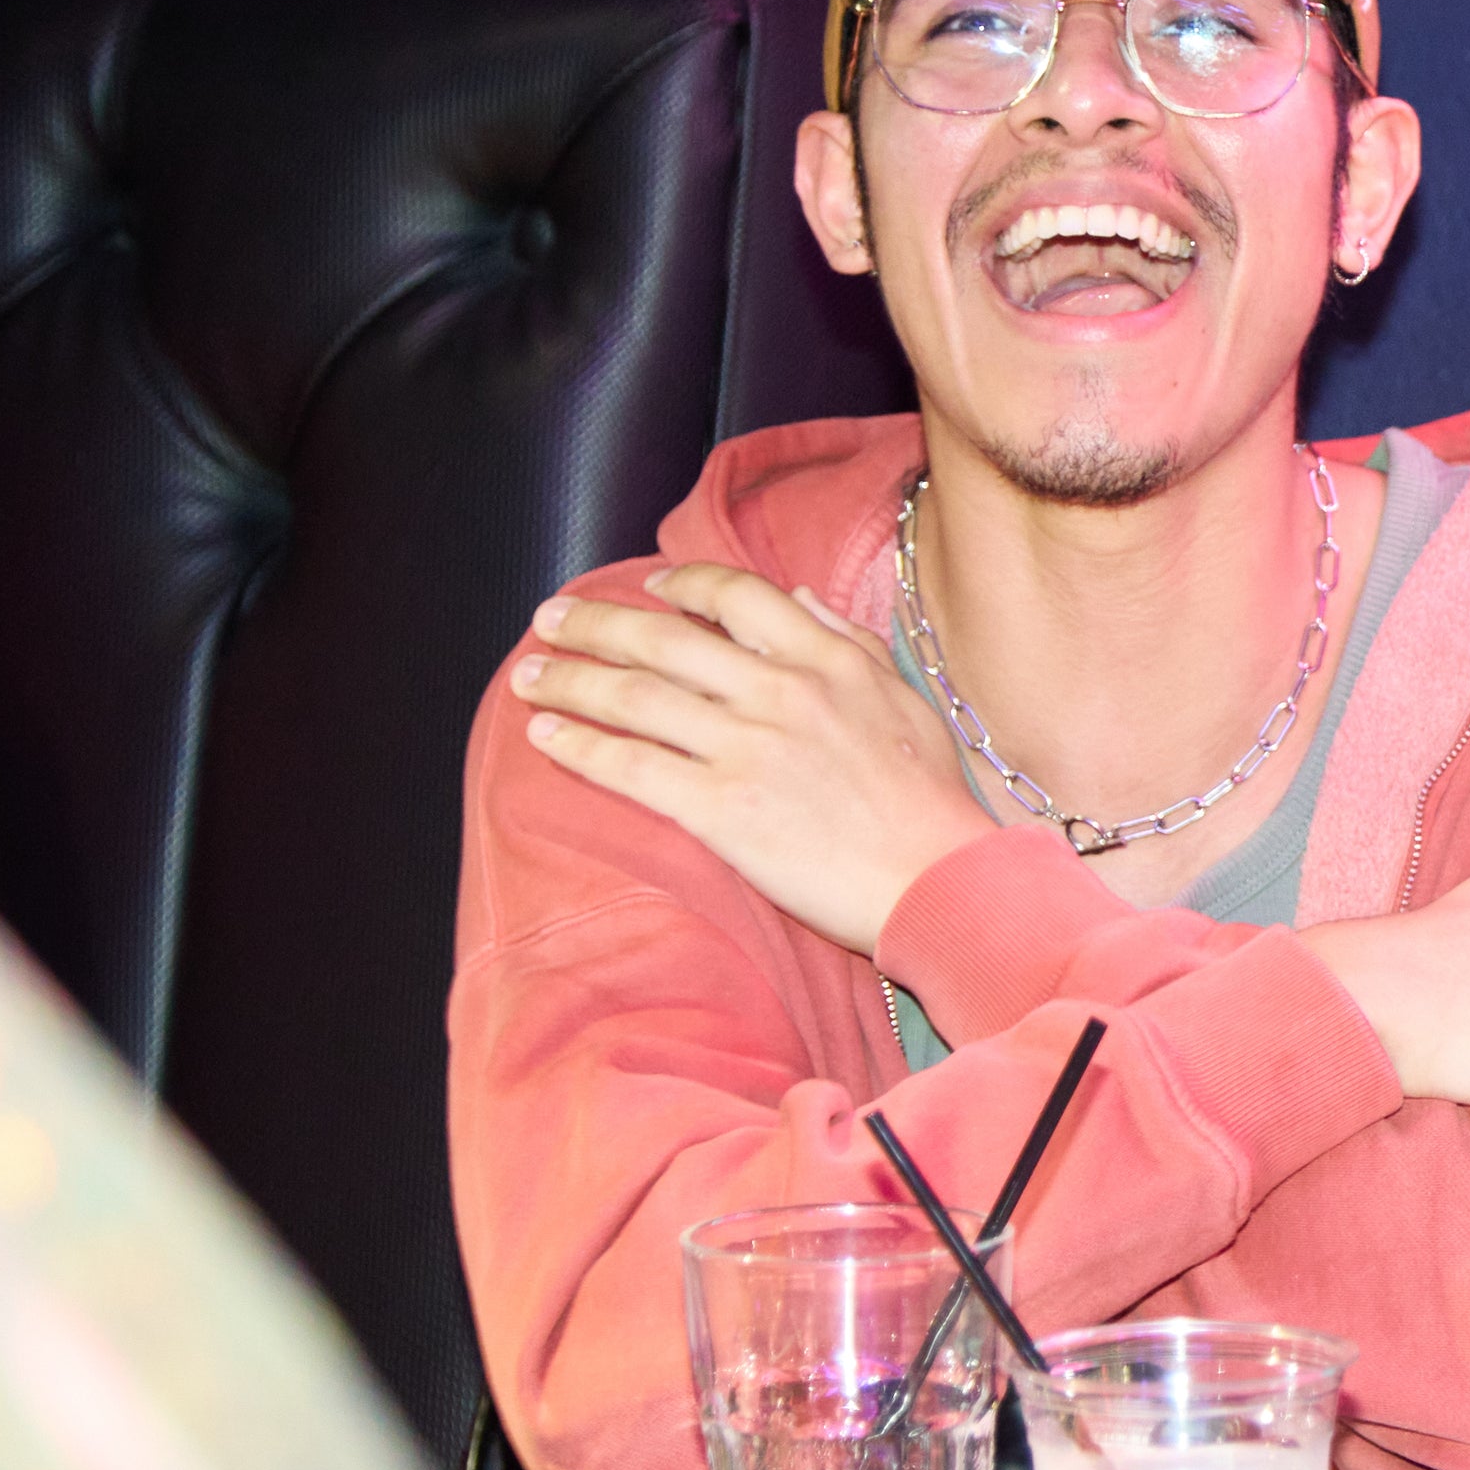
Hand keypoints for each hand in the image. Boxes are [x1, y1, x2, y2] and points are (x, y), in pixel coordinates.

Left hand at [507, 564, 996, 953]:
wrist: (939, 882)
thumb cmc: (929, 801)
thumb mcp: (904, 698)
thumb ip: (846, 642)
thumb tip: (794, 599)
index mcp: (827, 660)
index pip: (736, 596)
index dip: (678, 586)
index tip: (644, 590)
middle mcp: (781, 691)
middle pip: (664, 639)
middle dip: (595, 626)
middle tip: (550, 620)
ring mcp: (748, 749)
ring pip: (636, 697)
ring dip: (570, 681)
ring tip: (530, 677)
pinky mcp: (723, 810)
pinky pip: (634, 766)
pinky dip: (583, 748)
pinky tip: (549, 739)